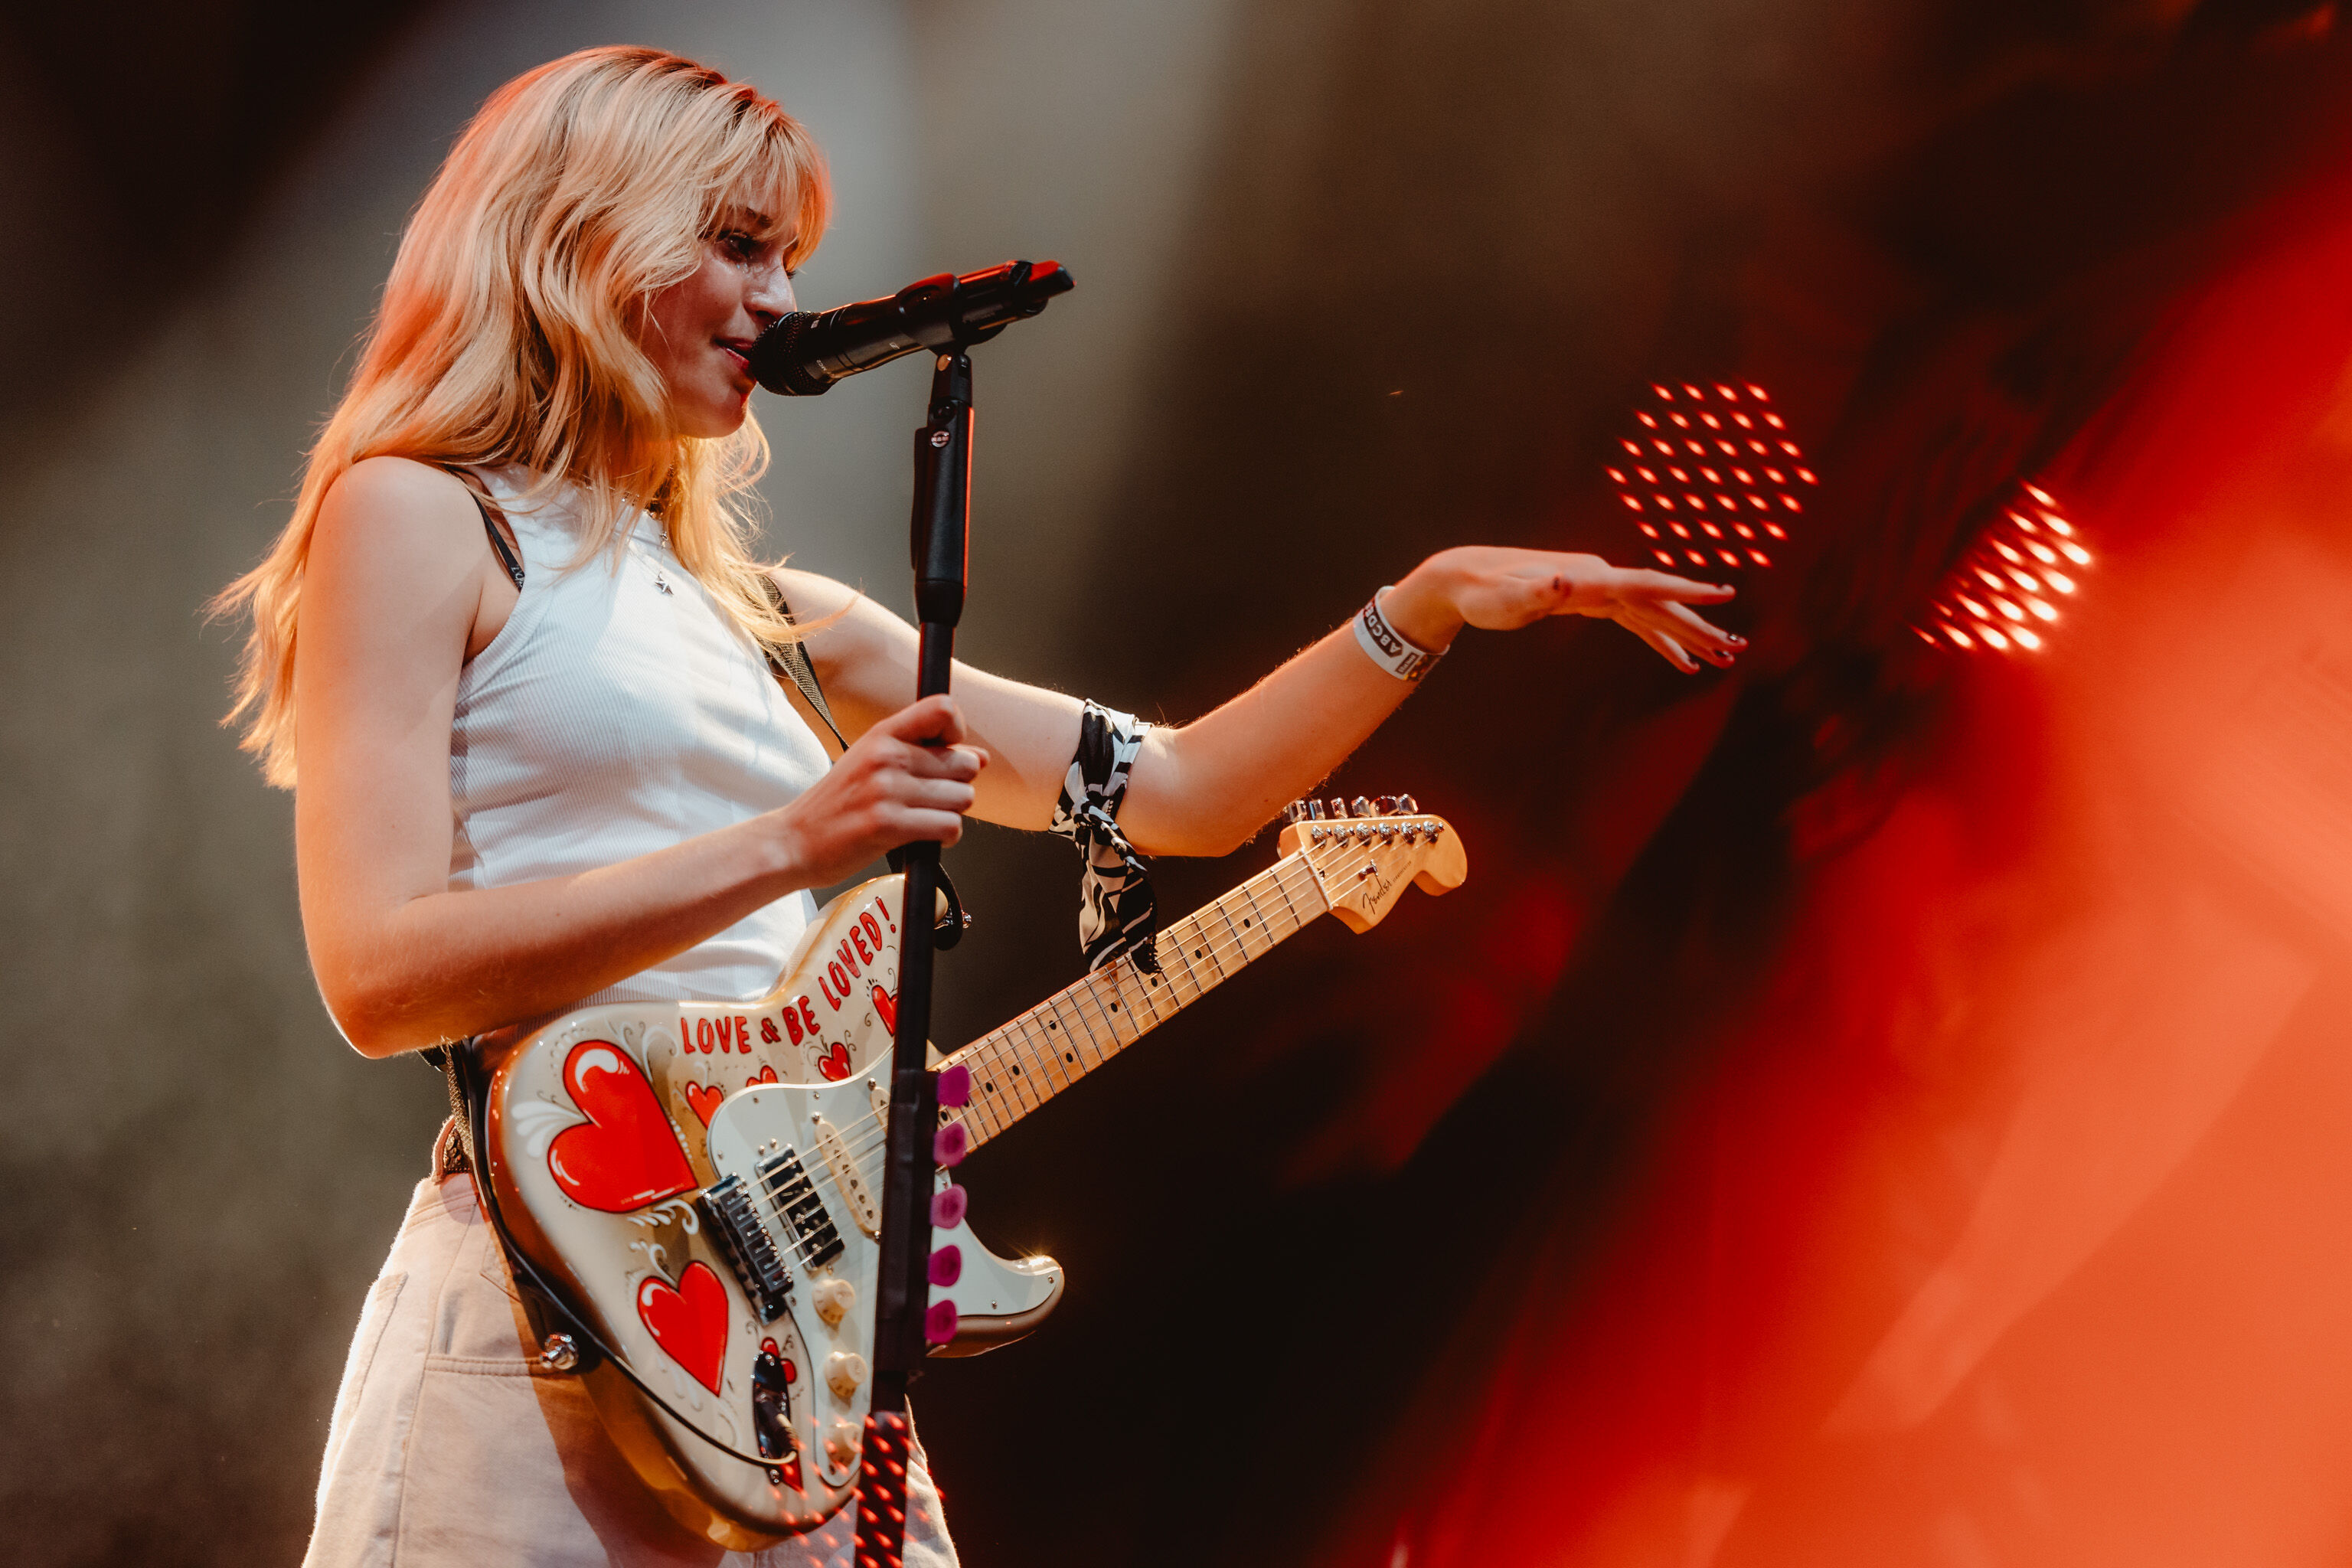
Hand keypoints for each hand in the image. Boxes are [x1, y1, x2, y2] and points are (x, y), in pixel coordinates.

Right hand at [767, 694, 986, 886]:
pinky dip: (946, 836)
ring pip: (962, 798)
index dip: (958, 733)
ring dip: (951, 813)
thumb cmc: (837, 804)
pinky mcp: (888, 825)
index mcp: (882, 734)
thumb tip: (981, 758)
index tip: (948, 754)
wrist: (795, 840)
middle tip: (929, 799)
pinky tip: (924, 836)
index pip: (943, 709)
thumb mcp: (871, 761)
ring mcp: (887, 790)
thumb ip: (924, 753)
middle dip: (957, 786)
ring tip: (922, 818)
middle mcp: (886, 756)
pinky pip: (949, 826)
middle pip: (964, 764)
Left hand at [1382, 547, 1743, 672]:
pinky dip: (1658, 640)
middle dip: (1698, 626)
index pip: (1645, 585)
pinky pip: (1633, 622)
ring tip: (1721, 657)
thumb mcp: (1505, 598)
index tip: (1722, 596)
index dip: (1684, 593)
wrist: (1463, 579)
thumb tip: (1561, 580)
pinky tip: (1678, 659)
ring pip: (1651, 614)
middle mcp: (1597, 579)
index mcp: (1588, 577)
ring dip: (1686, 636)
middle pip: (1658, 603)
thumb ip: (1534, 591)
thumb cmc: (1482, 592)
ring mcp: (1594, 589)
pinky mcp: (1586, 601)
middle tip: (1736, 648)